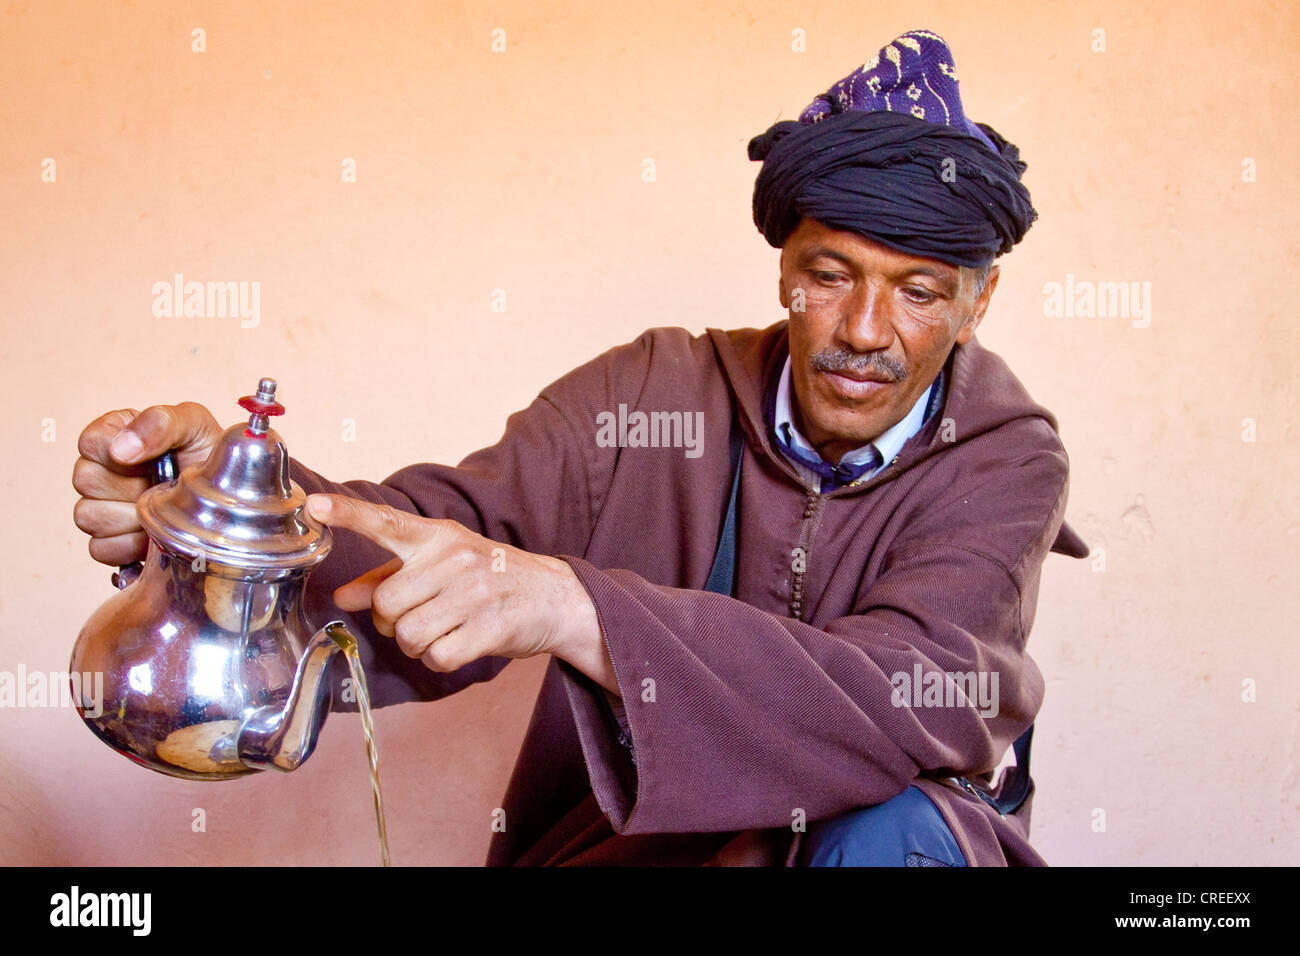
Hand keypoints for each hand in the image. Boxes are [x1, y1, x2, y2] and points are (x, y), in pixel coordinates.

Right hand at [72, 403, 223, 565]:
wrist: (231, 498)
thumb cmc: (211, 458)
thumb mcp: (195, 425)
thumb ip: (160, 422)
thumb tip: (120, 448)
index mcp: (118, 435)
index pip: (90, 443)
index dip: (118, 454)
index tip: (151, 460)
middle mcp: (104, 471)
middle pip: (84, 481)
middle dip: (129, 486)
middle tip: (161, 484)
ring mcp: (103, 507)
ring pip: (88, 516)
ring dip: (130, 516)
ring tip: (160, 508)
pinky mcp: (110, 541)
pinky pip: (100, 548)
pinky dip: (130, 544)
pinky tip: (152, 533)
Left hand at [306, 494, 615, 692]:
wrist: (554, 597)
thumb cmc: (488, 579)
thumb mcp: (441, 566)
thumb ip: (387, 578)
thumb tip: (342, 595)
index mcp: (438, 537)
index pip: (387, 522)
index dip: (348, 515)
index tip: (313, 505)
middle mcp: (455, 559)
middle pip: (386, 603)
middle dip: (393, 620)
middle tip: (421, 614)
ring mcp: (474, 593)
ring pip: (407, 635)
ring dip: (416, 644)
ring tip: (442, 630)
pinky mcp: (490, 627)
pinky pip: (437, 657)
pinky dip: (440, 659)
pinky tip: (458, 644)